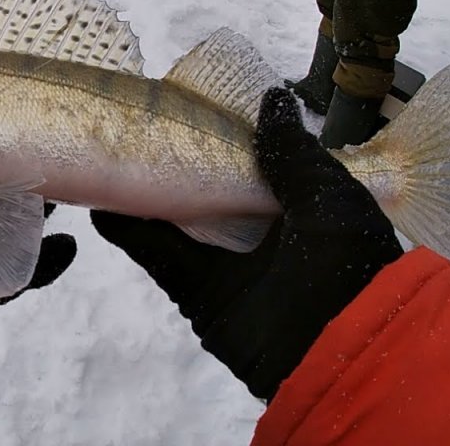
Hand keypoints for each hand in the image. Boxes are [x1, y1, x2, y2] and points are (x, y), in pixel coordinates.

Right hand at [90, 88, 401, 400]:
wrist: (341, 352)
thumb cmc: (346, 264)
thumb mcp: (329, 196)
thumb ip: (293, 151)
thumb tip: (272, 97)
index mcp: (297, 204)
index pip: (254, 162)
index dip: (225, 137)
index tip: (191, 106)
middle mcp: (259, 231)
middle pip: (208, 190)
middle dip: (177, 164)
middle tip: (137, 128)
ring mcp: (228, 263)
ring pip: (178, 222)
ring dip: (144, 196)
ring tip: (108, 160)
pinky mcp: (201, 294)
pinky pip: (162, 259)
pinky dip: (133, 236)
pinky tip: (103, 209)